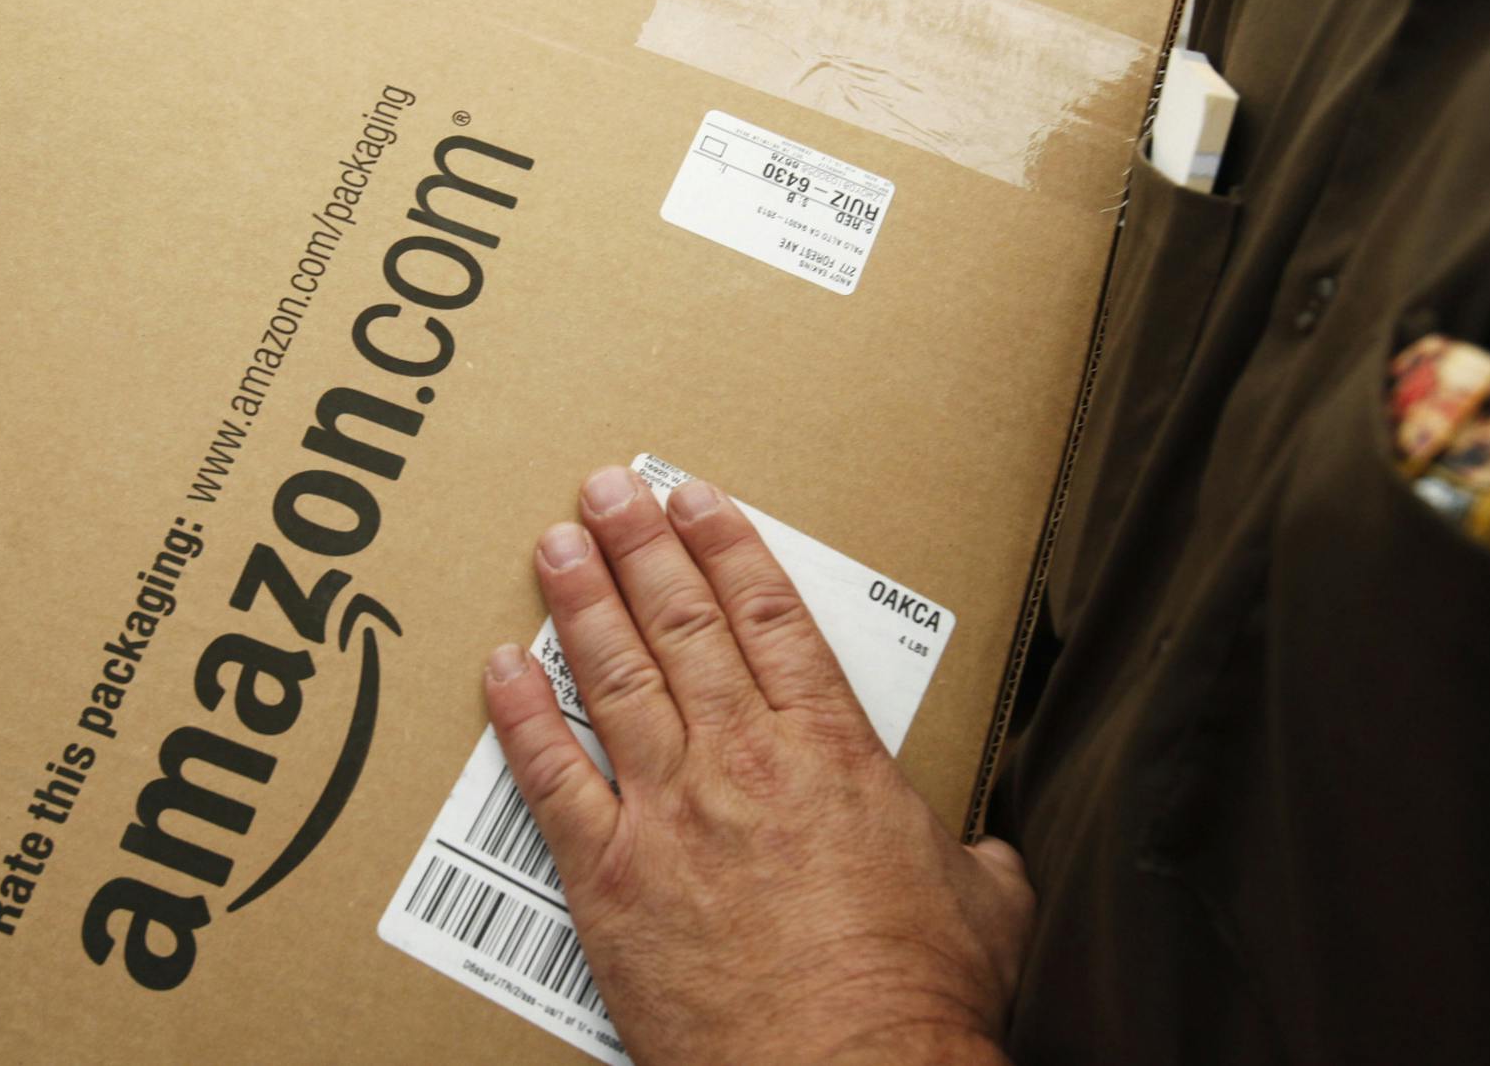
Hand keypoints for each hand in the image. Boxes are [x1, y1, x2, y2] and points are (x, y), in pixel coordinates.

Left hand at [483, 466, 1033, 1065]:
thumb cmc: (918, 999)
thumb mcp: (988, 907)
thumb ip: (976, 856)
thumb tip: (988, 851)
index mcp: (833, 752)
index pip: (771, 618)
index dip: (728, 548)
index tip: (696, 499)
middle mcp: (744, 762)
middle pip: (683, 625)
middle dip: (641, 546)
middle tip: (607, 489)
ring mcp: (670, 814)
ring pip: (615, 679)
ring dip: (582, 601)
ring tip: (555, 542)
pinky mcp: (610, 878)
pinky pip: (552, 779)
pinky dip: (522, 717)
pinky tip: (501, 667)